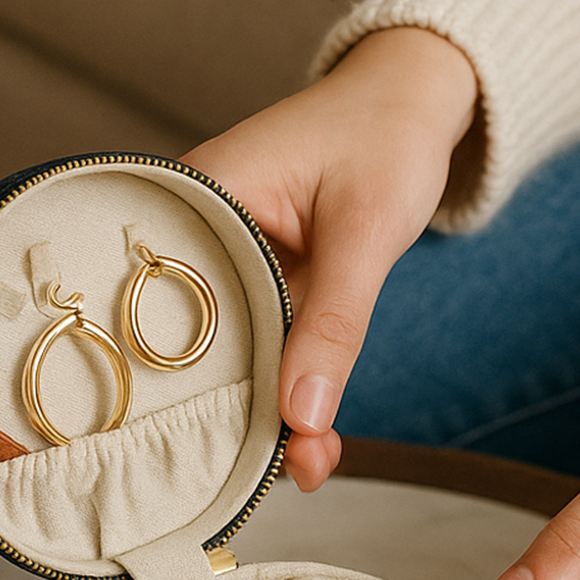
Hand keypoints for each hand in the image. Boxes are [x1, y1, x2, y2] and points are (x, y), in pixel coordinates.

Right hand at [182, 29, 477, 489]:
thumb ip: (333, 323)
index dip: (186, 386)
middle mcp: (199, 240)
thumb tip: (302, 416)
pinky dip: (292, 393)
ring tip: (307, 468)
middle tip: (277, 472)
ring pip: (236, 357)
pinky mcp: (262, 290)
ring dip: (271, 414)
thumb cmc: (383, 138)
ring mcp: (229, 269)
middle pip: (195, 345)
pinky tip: (315, 442)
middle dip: (237, 416)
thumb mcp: (364, 232)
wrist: (413, 108)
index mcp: (199, 203)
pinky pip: (267, 351)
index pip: (166, 308)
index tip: (213, 450)